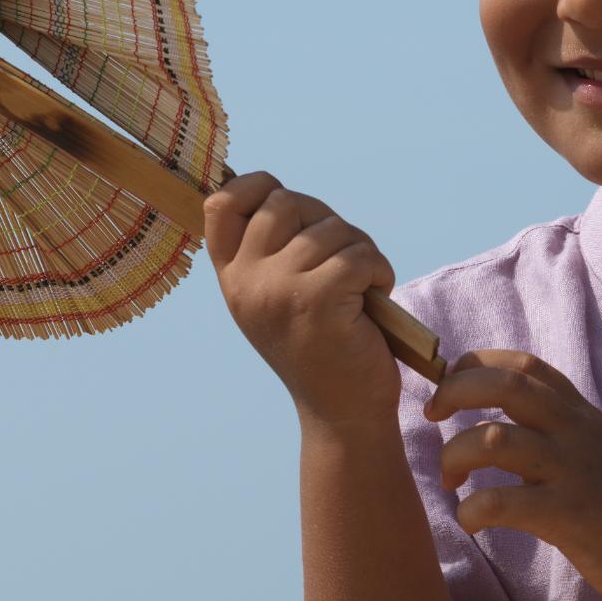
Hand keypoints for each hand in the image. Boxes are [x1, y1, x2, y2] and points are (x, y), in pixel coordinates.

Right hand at [206, 173, 399, 437]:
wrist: (342, 414)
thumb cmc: (322, 349)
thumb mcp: (278, 297)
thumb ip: (270, 251)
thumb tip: (278, 191)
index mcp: (232, 278)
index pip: (222, 203)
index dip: (256, 186)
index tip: (291, 209)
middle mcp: (246, 281)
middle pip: (285, 202)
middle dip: (326, 220)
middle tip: (345, 259)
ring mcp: (278, 289)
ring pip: (332, 229)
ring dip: (361, 252)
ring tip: (362, 289)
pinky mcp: (318, 298)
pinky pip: (359, 254)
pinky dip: (379, 270)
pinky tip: (377, 297)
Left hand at [431, 351, 601, 600]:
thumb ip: (558, 437)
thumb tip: (501, 432)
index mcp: (582, 417)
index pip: (524, 365)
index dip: (477, 364)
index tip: (450, 382)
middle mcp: (576, 433)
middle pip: (503, 386)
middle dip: (454, 392)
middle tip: (432, 417)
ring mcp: (574, 473)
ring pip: (493, 440)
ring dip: (455, 456)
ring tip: (451, 483)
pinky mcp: (571, 516)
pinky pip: (503, 502)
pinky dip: (472, 509)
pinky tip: (471, 520)